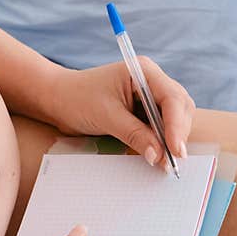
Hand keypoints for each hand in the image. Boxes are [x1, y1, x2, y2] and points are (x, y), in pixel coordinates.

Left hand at [46, 59, 195, 168]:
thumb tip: (158, 155)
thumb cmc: (77, 99)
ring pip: (173, 119)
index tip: (175, 150)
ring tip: (164, 164)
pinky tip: (156, 156)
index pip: (171, 98)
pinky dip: (160, 142)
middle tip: (171, 163)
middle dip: (177, 134)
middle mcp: (151, 81)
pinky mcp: (142, 112)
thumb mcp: (106, 116)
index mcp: (143, 72)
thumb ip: (134, 134)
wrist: (57, 100)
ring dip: (170, 140)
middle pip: (179, 108)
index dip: (176, 125)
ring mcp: (148, 96)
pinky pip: (159, 127)